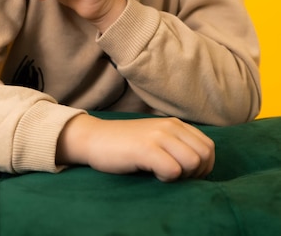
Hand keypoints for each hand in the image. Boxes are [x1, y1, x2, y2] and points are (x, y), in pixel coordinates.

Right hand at [56, 114, 214, 181]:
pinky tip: (152, 174)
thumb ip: (177, 145)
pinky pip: (173, 169)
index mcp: (175, 124)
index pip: (208, 147)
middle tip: (175, 177)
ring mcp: (157, 135)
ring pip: (193, 162)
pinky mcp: (145, 148)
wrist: (94, 138)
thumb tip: (199, 167)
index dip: (202, 167)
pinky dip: (167, 178)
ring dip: (182, 176)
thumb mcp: (157, 138)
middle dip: (196, 173)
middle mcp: (170, 126)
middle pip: (205, 155)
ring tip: (163, 174)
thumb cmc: (126, 145)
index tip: (184, 174)